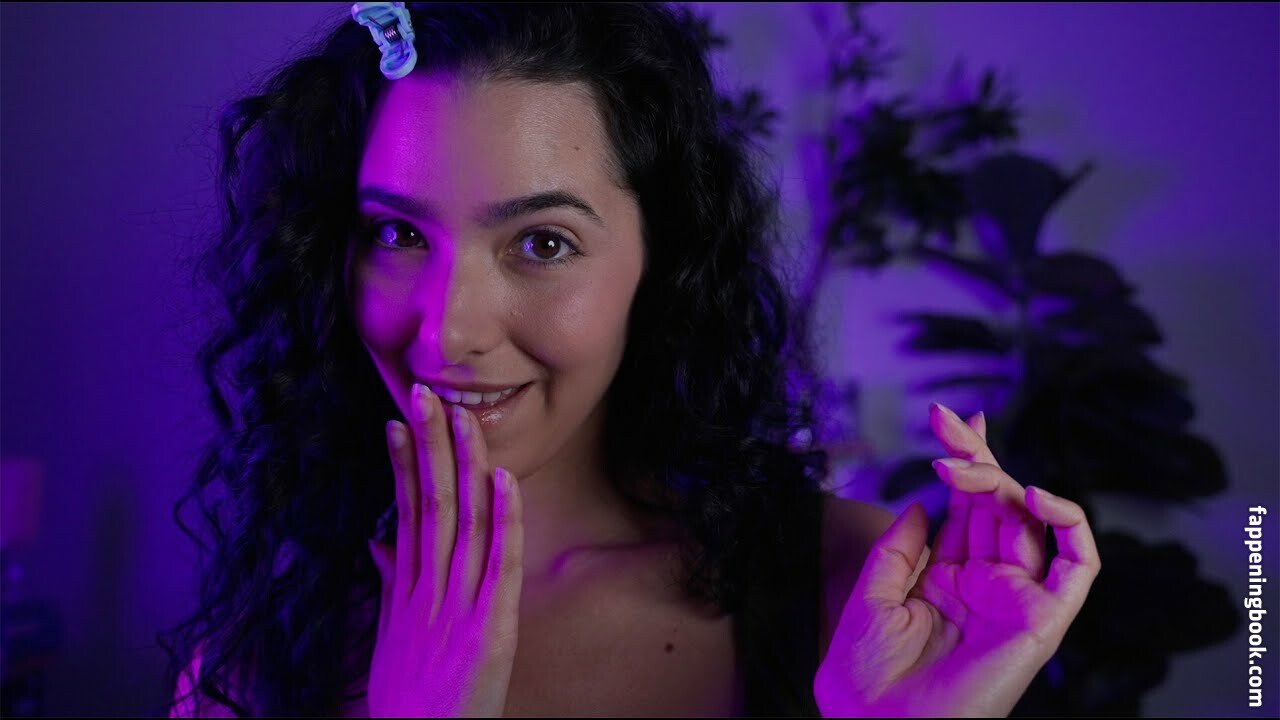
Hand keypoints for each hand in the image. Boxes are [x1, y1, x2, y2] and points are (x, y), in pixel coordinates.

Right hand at [366, 384, 523, 716]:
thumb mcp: (390, 636)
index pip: (404, 512)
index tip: (398, 420)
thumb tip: (377, 542)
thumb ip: (389, 585)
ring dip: (463, 465)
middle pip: (428, 504)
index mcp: (405, 590)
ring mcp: (458, 607)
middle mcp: (427, 590)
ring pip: (461, 522)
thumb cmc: (407, 698)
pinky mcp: (489, 629)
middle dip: (429, 446)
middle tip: (425, 394)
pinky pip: (500, 564)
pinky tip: (504, 478)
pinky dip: (504, 519)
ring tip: (462, 416)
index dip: (402, 464)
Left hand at [814, 403, 1100, 717]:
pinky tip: (1032, 495)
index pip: (967, 508)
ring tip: (957, 462)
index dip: (966, 462)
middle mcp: (986, 584)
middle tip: (945, 420)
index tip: (950, 420)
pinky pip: (1077, 567)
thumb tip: (926, 501)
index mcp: (947, 579)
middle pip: (996, 504)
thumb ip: (901, 548)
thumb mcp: (870, 597)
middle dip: (975, 455)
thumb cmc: (863, 679)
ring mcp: (1015, 600)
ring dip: (998, 480)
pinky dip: (1069, 525)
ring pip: (1029, 521)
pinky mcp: (1042, 621)